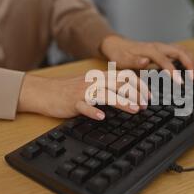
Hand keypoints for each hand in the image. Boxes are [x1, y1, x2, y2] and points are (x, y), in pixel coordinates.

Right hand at [18, 73, 148, 119]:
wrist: (45, 92)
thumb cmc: (70, 91)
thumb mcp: (92, 85)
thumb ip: (109, 87)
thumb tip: (130, 94)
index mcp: (100, 77)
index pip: (124, 76)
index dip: (139, 85)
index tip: (148, 96)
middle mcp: (93, 81)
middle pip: (118, 84)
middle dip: (135, 94)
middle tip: (145, 105)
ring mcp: (83, 91)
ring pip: (105, 94)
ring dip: (121, 101)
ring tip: (134, 109)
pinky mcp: (72, 102)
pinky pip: (84, 106)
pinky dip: (93, 111)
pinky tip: (101, 117)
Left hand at [100, 35, 193, 83]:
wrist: (116, 45)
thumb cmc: (119, 55)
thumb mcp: (122, 61)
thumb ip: (134, 62)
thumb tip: (146, 62)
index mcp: (149, 50)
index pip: (165, 60)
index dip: (174, 71)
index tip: (182, 83)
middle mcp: (158, 46)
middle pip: (179, 51)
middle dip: (189, 64)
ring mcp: (162, 46)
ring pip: (182, 50)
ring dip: (191, 61)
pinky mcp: (163, 49)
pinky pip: (180, 51)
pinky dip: (188, 58)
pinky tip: (192, 68)